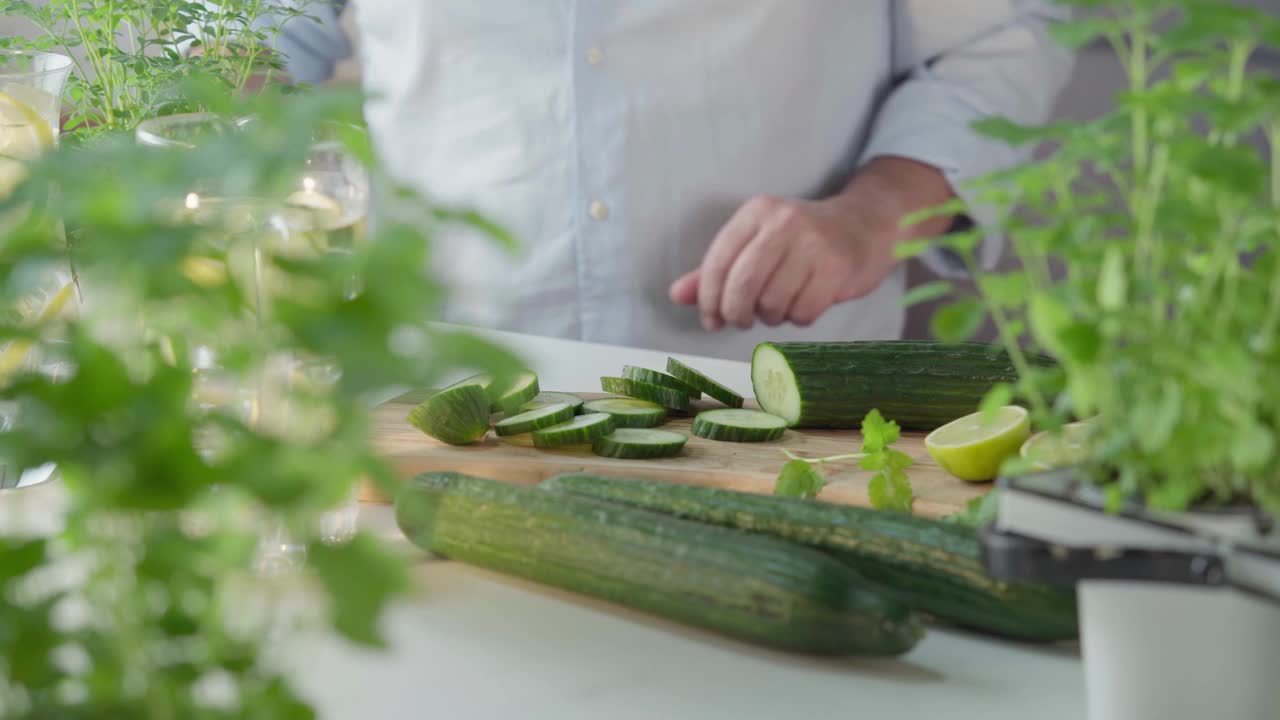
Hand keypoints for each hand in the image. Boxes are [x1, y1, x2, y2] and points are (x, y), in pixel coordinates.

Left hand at [669, 157, 955, 330]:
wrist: (868, 225)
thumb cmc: (803, 241)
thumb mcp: (757, 244)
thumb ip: (716, 270)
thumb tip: (676, 295)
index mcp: (756, 212)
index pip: (717, 262)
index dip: (707, 299)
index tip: (711, 319)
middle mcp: (784, 222)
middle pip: (741, 287)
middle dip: (736, 314)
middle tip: (742, 321)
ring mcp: (814, 244)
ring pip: (772, 303)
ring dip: (770, 317)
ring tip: (779, 305)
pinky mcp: (838, 267)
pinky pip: (802, 312)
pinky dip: (798, 319)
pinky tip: (804, 305)